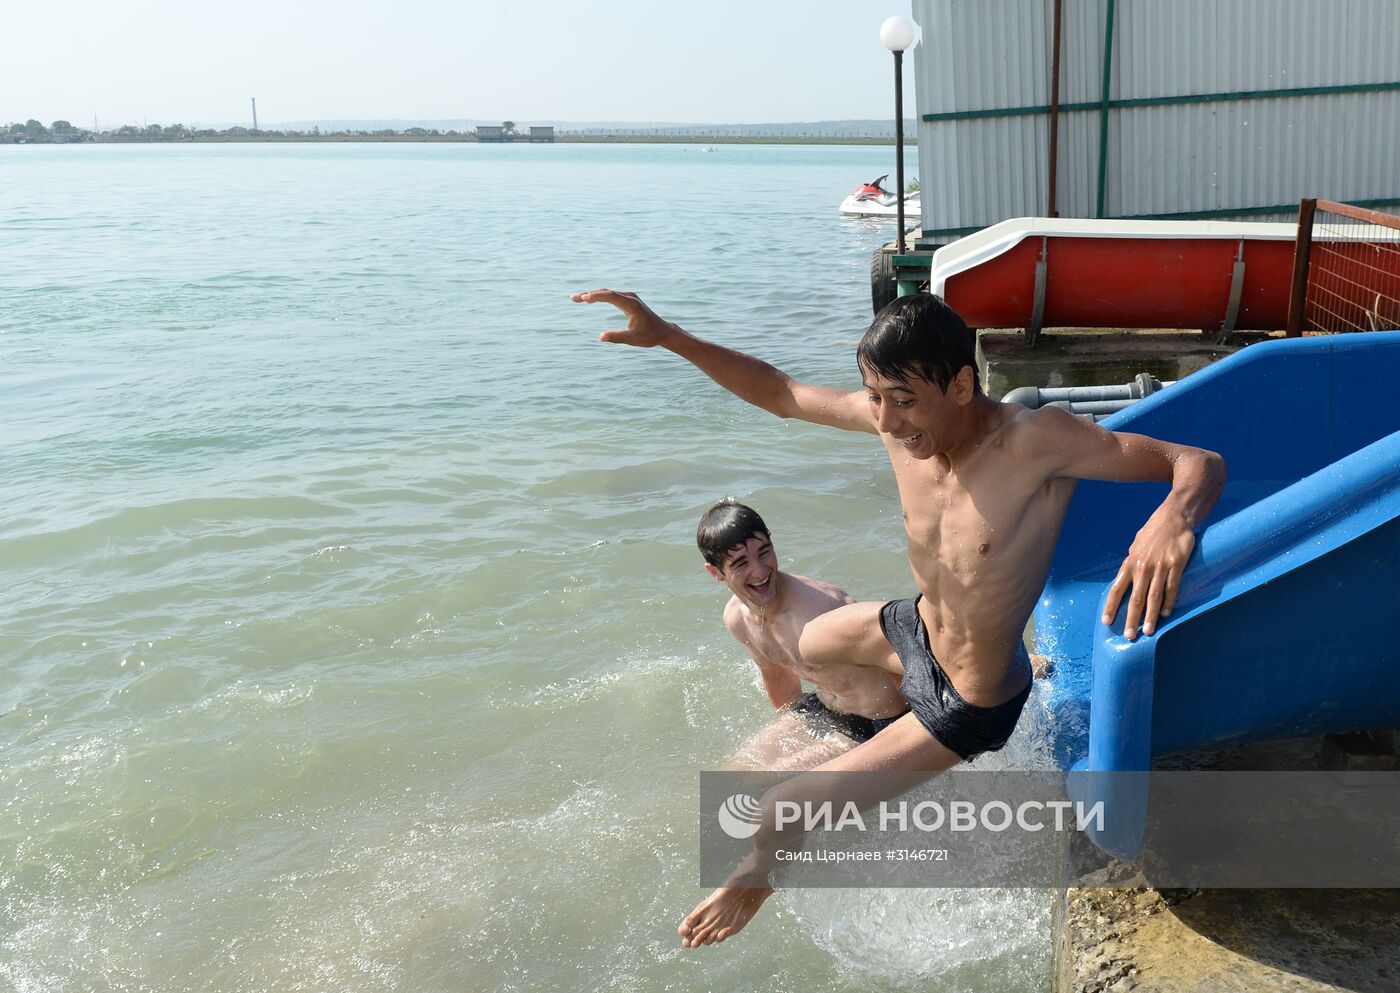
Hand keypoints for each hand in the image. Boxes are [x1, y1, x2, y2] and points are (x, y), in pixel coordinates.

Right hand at [570, 288, 677, 346]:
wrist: (662, 332)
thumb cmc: (649, 336)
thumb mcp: (633, 339)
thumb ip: (617, 337)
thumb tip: (600, 337)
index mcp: (631, 304)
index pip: (611, 296)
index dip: (596, 296)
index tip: (584, 298)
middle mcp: (630, 298)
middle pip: (606, 292)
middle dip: (589, 294)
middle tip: (572, 298)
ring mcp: (628, 298)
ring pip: (607, 293)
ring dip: (591, 295)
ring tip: (576, 299)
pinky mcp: (627, 300)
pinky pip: (610, 296)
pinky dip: (598, 297)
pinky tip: (588, 299)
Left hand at [1102, 511, 1195, 639]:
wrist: (1174, 518)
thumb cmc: (1153, 532)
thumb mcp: (1135, 546)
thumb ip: (1131, 563)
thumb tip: (1126, 578)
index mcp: (1129, 563)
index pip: (1116, 589)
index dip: (1111, 606)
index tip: (1107, 621)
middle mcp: (1142, 567)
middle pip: (1135, 598)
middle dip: (1131, 619)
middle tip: (1129, 636)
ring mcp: (1159, 567)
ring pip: (1153, 597)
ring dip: (1150, 616)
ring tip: (1147, 631)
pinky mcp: (1176, 565)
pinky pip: (1171, 588)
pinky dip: (1168, 603)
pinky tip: (1165, 614)